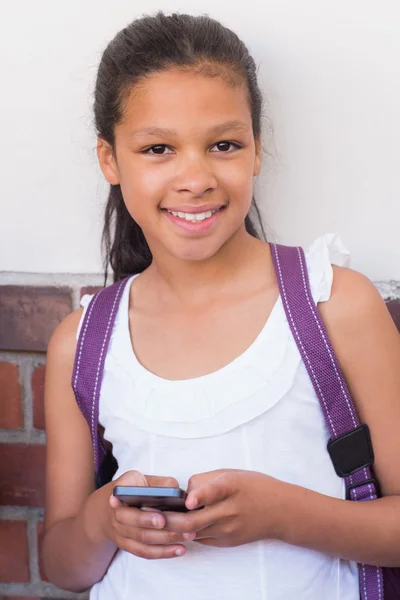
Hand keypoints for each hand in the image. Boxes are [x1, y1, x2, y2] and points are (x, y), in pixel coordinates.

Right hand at [103, 470, 194, 558]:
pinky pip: (144, 552)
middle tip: (183, 526)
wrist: (106, 509)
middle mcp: (117, 515)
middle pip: (137, 525)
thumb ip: (157, 483)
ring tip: (188, 536)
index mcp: (119, 494)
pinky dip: (162, 553)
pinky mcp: (127, 545)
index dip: (140, 511)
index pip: (127, 502)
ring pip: (143, 540)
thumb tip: (176, 490)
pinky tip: (180, 549)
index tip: (160, 518)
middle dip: (160, 528)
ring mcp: (120, 533)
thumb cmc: (130, 489)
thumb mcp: (140, 478)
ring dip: (167, 540)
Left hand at [163, 469, 284, 547]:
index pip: (214, 491)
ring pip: (194, 532)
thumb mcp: (232, 474)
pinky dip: (189, 533)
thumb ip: (206, 480)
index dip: (199, 496)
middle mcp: (230, 510)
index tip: (187, 500)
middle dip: (170, 520)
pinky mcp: (227, 541)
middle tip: (152, 513)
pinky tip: (178, 527)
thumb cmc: (253, 486)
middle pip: (195, 521)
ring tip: (158, 520)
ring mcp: (229, 529)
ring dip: (175, 528)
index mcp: (232, 486)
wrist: (280, 510)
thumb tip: (184, 492)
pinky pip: (202, 538)